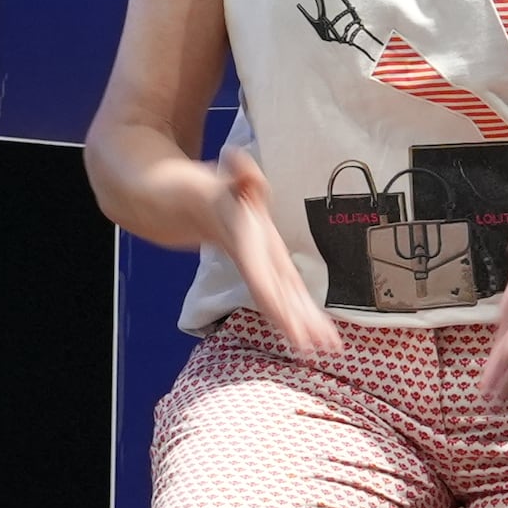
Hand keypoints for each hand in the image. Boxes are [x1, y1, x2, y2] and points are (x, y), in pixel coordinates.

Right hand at [202, 145, 341, 359]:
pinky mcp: (266, 266)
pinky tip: (322, 335)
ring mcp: (259, 264)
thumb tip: (239, 159)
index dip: (274, 299)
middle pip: (274, 295)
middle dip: (294, 321)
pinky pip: (286, 293)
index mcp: (241, 240)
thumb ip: (237, 173)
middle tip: (317, 348)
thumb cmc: (202, 192)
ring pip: (283, 298)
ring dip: (304, 324)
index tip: (289, 324)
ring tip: (330, 348)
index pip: (259, 275)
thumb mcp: (217, 178)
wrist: (177, 208)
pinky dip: (302, 314)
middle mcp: (252, 258)